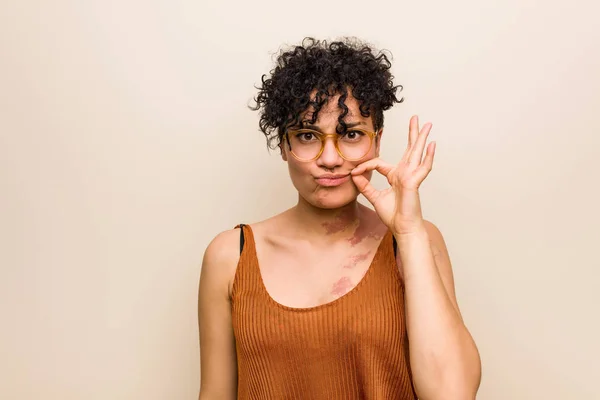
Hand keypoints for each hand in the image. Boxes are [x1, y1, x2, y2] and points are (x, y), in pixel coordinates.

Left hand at [351, 115, 435, 235]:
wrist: (402, 228)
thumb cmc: (393, 215)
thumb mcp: (374, 198)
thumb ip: (364, 186)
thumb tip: (353, 175)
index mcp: (395, 176)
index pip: (379, 163)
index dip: (365, 166)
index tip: (354, 171)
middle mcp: (404, 173)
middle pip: (409, 149)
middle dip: (412, 133)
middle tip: (415, 118)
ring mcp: (410, 176)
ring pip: (417, 153)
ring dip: (422, 138)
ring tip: (427, 124)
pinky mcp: (414, 182)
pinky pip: (423, 167)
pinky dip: (428, 156)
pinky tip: (431, 145)